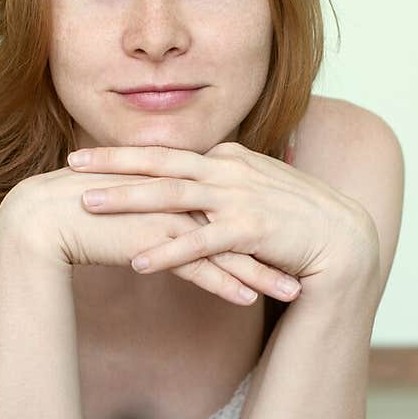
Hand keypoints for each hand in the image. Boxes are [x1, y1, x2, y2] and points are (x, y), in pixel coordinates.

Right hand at [1, 164, 303, 306]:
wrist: (41, 217)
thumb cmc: (81, 213)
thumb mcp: (131, 207)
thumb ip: (158, 208)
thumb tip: (179, 221)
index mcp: (175, 180)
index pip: (231, 202)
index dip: (265, 221)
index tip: (293, 238)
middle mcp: (177, 193)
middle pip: (241, 222)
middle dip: (279, 246)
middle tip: (311, 263)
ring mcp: (166, 215)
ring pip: (227, 247)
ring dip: (263, 272)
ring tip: (294, 292)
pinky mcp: (151, 239)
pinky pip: (197, 266)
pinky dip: (225, 283)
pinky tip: (249, 301)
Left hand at [66, 141, 379, 287]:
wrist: (345, 240)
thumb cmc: (298, 221)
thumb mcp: (254, 193)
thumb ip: (220, 187)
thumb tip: (189, 188)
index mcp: (228, 159)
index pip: (167, 155)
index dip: (125, 156)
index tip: (86, 157)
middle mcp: (230, 170)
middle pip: (161, 163)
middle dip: (113, 162)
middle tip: (72, 164)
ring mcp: (242, 197)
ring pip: (174, 195)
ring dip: (128, 199)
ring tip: (88, 206)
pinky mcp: (253, 229)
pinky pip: (202, 242)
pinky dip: (169, 252)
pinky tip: (139, 264)